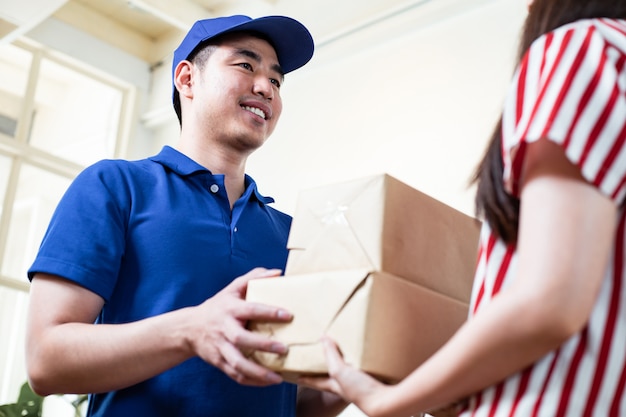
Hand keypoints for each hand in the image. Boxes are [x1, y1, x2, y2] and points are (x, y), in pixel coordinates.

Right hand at [189, 268, 292, 385]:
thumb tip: (278, 273)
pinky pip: (235, 374)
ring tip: (277, 378)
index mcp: (230, 309)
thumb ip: (254, 278)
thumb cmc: (219, 306)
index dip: (269, 312)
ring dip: (257, 372)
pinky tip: (267, 382)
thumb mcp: (232, 288)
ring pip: (237, 363)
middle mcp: (224, 329)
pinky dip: (251, 381)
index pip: (250, 309)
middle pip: (242, 339)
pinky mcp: (219, 362)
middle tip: (284, 349)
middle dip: (263, 345)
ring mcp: (220, 348)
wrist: (189, 328)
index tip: (288, 315)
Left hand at [298, 337, 388, 414]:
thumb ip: (331, 356)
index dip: (307, 378)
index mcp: (336, 385)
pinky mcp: (372, 377)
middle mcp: (346, 384)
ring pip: (349, 369)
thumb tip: (323, 338)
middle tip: (320, 356)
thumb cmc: (361, 392)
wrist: (386, 401)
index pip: (317, 381)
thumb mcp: (340, 372)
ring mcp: (360, 381)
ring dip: (346, 360)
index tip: (297, 376)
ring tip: (344, 347)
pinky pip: (365, 366)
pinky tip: (366, 351)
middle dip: (326, 367)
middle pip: (332, 374)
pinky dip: (363, 359)